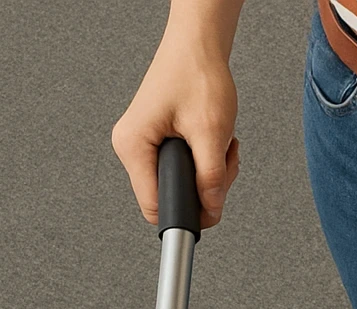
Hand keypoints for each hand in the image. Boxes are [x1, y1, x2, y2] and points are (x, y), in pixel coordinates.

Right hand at [112, 30, 239, 228]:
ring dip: (211, 175)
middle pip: (171, 198)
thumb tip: (212, 209)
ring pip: (183, 186)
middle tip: (224, 164)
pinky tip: (217, 143)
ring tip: (223, 147)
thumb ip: (211, 176)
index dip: (185, 214)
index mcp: (133, 146)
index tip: (211, 210)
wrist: (198, 46)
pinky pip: (186, 171)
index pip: (155, 206)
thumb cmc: (196, 73)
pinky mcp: (159, 144)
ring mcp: (145, 146)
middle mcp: (132, 149)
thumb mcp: (210, 132)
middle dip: (206, 189)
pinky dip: (207, 163)